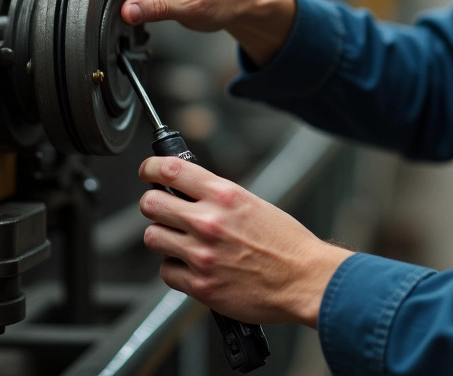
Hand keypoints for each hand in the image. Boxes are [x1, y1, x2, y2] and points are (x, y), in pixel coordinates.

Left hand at [138, 156, 351, 326]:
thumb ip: (219, 198)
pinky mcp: (200, 285)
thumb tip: (189, 193)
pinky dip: (175, 269)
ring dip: (162, 238)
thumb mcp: (255, 205)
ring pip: (152, 237)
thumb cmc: (287, 244)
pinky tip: (193, 266)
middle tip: (162, 210)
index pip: (172, 170)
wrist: (304, 279)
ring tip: (179, 241)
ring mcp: (202, 255)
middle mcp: (209, 222)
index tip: (148, 171)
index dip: (151, 168)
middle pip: (151, 204)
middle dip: (154, 205)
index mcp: (225, 196)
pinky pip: (167, 271)